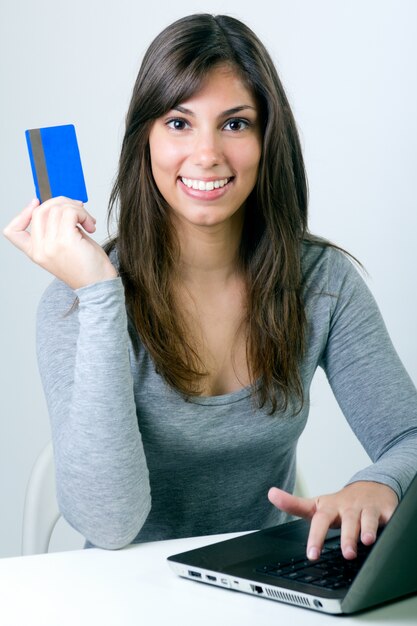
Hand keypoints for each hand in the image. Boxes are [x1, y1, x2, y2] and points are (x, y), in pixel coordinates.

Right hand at [3, 197, 117, 289]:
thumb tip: (61, 204)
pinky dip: (83, 213)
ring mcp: (51, 245)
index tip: (37, 202)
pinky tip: (90, 224)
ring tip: (87, 221)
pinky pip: (70, 213)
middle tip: (78, 210)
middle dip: (61, 203)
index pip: (12, 231)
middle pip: (40, 211)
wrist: (99, 286)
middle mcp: (40, 249)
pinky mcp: (66, 241)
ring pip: (57, 208)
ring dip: (77, 209)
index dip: (22, 212)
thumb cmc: (87, 268)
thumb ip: (56, 228)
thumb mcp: (64, 247)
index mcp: (35, 253)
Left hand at [268, 481, 397, 560]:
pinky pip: (388, 517)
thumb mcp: (317, 504)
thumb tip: (271, 493)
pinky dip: (388, 524)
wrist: (370, 487)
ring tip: (365, 541)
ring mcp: (366, 508)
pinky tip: (386, 532)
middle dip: (346, 537)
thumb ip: (294, 504)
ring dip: (366, 530)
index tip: (312, 554)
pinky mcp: (385, 509)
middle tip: (346, 553)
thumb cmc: (341, 503)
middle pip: (346, 522)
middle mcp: (347, 507)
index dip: (315, 537)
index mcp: (329, 508)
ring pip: (367, 519)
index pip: (319, 520)